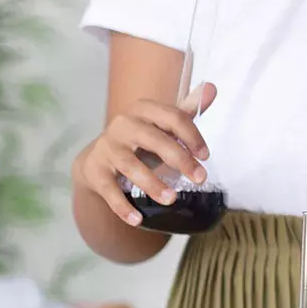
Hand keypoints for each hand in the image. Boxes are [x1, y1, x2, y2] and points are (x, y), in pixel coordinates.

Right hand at [71, 84, 215, 225]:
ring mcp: (106, 147)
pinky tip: (137, 219)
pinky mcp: (95, 170)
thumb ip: (187, 109)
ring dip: (152, 183)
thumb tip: (212, 87)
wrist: (100, 158)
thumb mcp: (163, 124)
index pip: (173, 117)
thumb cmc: (143, 139)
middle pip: (154, 140)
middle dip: (179, 160)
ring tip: (172, 199)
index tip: (206, 156)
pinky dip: (122, 206)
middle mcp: (123, 124)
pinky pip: (108, 189)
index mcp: (143, 110)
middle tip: (200, 179)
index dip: (192, 136)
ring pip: (130, 165)